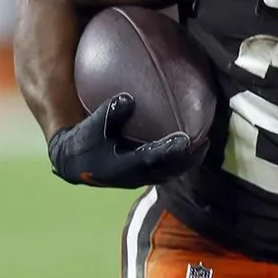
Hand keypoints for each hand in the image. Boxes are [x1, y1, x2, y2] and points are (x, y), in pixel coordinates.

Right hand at [48, 93, 196, 187]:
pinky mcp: (141, 176)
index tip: (186, 140)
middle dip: (188, 159)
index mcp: (122, 166)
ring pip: (169, 174)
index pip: (150, 159)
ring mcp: (139, 179)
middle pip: (168, 171)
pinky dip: (178, 161)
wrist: (73, 162)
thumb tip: (128, 98)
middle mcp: (134, 176)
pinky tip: (188, 146)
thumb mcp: (92, 126)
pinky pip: (165, 171)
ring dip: (187, 162)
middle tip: (205, 142)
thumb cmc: (84, 141)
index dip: (169, 150)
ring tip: (203, 145)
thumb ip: (110, 113)